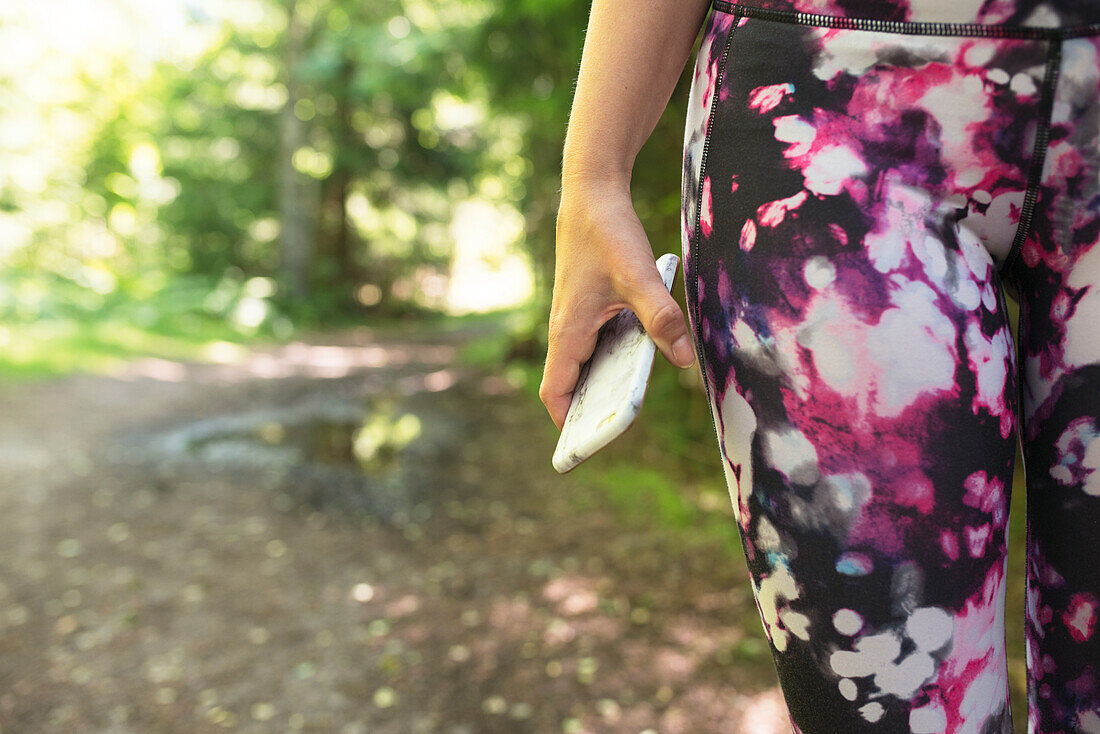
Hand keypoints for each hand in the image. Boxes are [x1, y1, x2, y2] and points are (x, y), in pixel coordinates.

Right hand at [539, 180, 695, 431]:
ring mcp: (576, 317)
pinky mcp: (588, 305)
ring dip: (601, 383)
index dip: (565, 421)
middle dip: (588, 409)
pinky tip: (637, 359)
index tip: (582, 442)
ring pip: (584, 363)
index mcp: (568, 330)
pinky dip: (610, 358)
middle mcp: (567, 328)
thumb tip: (685, 360)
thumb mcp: (639, 277)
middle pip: (570, 383)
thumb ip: (662, 317)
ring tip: (626, 404)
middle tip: (612, 432)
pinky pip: (595, 343)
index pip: (555, 390)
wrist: (592, 192)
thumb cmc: (607, 233)